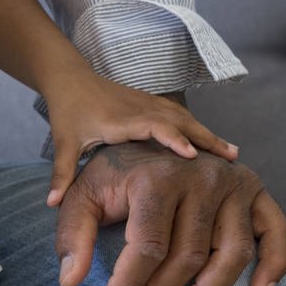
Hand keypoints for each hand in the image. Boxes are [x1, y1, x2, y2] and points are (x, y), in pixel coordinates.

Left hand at [45, 75, 238, 205]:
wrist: (72, 80)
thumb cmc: (69, 113)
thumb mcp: (64, 143)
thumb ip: (62, 174)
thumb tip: (52, 204)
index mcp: (121, 119)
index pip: (153, 126)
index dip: (172, 139)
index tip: (190, 156)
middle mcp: (142, 108)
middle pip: (179, 121)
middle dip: (205, 138)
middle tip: (231, 158)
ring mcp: (151, 103)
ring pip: (186, 118)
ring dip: (208, 134)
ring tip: (233, 154)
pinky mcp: (155, 104)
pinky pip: (183, 117)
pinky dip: (201, 130)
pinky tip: (218, 147)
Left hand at [54, 141, 285, 285]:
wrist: (150, 141)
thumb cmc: (114, 176)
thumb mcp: (81, 196)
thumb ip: (72, 235)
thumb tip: (70, 280)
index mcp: (157, 176)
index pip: (148, 246)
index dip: (129, 285)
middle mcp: (202, 176)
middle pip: (188, 256)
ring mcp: (235, 183)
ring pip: (231, 253)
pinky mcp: (257, 191)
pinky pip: (276, 231)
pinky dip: (274, 264)